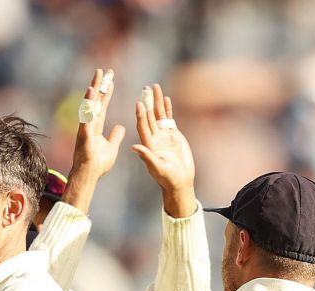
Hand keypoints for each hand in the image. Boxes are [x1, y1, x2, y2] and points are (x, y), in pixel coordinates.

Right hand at [70, 68, 125, 198]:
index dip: (106, 93)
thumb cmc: (98, 164)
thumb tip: (121, 127)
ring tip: (97, 76)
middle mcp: (90, 124)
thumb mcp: (111, 147)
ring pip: (90, 105)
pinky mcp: (84, 133)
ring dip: (93, 90)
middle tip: (104, 71)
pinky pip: (87, 115)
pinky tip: (90, 94)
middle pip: (95, 101)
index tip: (110, 80)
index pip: (102, 105)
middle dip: (100, 86)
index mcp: (96, 126)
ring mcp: (86, 127)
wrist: (90, 174)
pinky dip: (88, 104)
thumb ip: (115, 136)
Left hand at [131, 84, 195, 218]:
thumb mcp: (157, 167)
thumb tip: (134, 147)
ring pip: (159, 114)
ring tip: (155, 87)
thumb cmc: (167, 177)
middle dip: (148, 102)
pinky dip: (167, 108)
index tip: (139, 103)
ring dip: (157, 101)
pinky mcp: (173, 134)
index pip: (143, 126)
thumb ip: (147, 156)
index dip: (141, 115)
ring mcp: (163, 135)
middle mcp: (154, 137)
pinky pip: (169, 118)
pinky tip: (165, 98)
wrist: (180, 180)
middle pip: (150, 116)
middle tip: (145, 88)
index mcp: (149, 144)